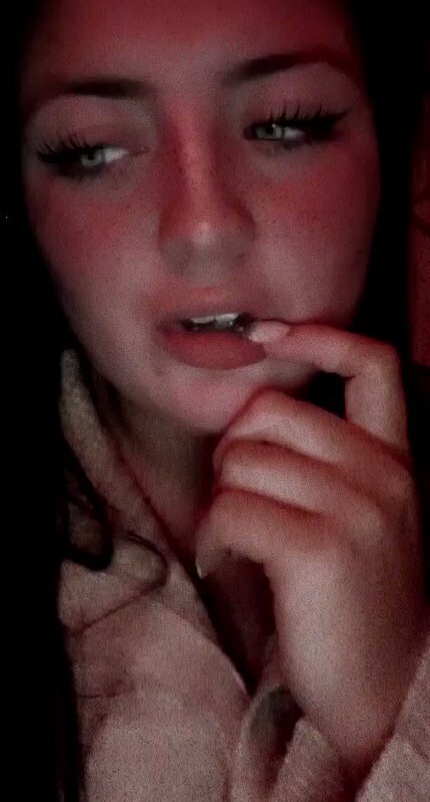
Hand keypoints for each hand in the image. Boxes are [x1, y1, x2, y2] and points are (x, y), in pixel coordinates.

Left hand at [194, 323, 427, 780]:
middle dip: (234, 451)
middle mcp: (384, 477)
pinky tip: (229, 565)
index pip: (373, 364)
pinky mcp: (318, 550)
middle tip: (240, 498)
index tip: (266, 333)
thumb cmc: (352, 602)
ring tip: (239, 546)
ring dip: (220, 505)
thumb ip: (324, 463)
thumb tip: (247, 424)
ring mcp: (357, 511)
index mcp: (395, 462)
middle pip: (268, 412)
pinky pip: (229, 510)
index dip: (318, 335)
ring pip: (239, 462)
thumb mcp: (359, 519)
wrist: (382, 694)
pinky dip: (213, 539)